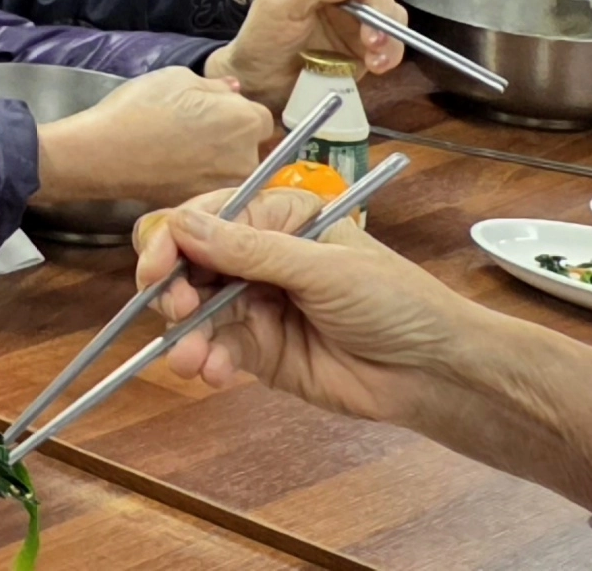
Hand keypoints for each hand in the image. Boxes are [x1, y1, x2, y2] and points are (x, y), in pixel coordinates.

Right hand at [30, 66, 277, 209]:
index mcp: (246, 121)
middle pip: (254, 148)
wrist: (102, 153)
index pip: (260, 117)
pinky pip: (214, 189)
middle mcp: (247, 159)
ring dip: (220, 163)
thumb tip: (231, 91)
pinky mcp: (205, 205)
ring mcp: (226, 187)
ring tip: (184, 153)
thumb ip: (215, 86)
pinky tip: (175, 169)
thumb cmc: (137, 110)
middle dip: (234, 140)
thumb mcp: (177, 78)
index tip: (216, 112)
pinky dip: (201, 181)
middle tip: (199, 131)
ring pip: (235, 171)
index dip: (237, 112)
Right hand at [132, 189, 591, 510]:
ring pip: (197, 311)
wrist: (436, 373)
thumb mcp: (324, 269)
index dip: (174, 240)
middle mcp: (260, 257)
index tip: (155, 270)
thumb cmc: (395, 303)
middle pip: (192, 264)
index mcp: (280, 217)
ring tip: (192, 361)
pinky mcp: (260, 351)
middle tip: (176, 315)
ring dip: (187, 335)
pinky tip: (214, 373)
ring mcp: (258, 305)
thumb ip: (251, 251)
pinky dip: (207, 360)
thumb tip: (180, 225)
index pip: (208, 218)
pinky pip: (217, 348)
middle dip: (175, 291)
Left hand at [211, 0, 405, 103]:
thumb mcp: (276, 6)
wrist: (263, 80)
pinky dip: (390, 52)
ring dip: (388, 34)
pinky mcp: (364, 44)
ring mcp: (353, 17)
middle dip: (379, 9)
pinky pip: (390, 42)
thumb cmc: (263, 37)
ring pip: (389, 14)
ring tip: (374, 56)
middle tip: (372, 37)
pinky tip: (377, 65)